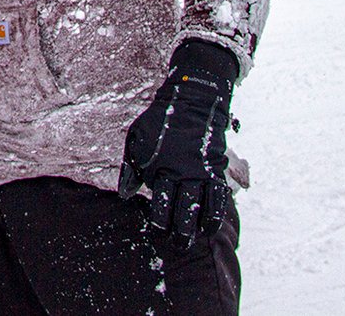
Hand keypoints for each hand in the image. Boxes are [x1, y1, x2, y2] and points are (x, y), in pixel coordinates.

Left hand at [117, 40, 236, 248]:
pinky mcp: (217, 168)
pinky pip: (220, 196)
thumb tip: (124, 195)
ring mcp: (202, 171)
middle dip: (180, 231)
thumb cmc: (159, 121)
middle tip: (178, 245)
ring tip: (196, 238)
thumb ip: (131, 168)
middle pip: (183, 210)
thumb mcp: (137, 139)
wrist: (192, 100)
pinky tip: (212, 225)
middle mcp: (184, 172)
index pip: (161, 201)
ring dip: (200, 226)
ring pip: (204, 207)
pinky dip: (217, 213)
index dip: (160, 220)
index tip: (158, 229)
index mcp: (162, 166)